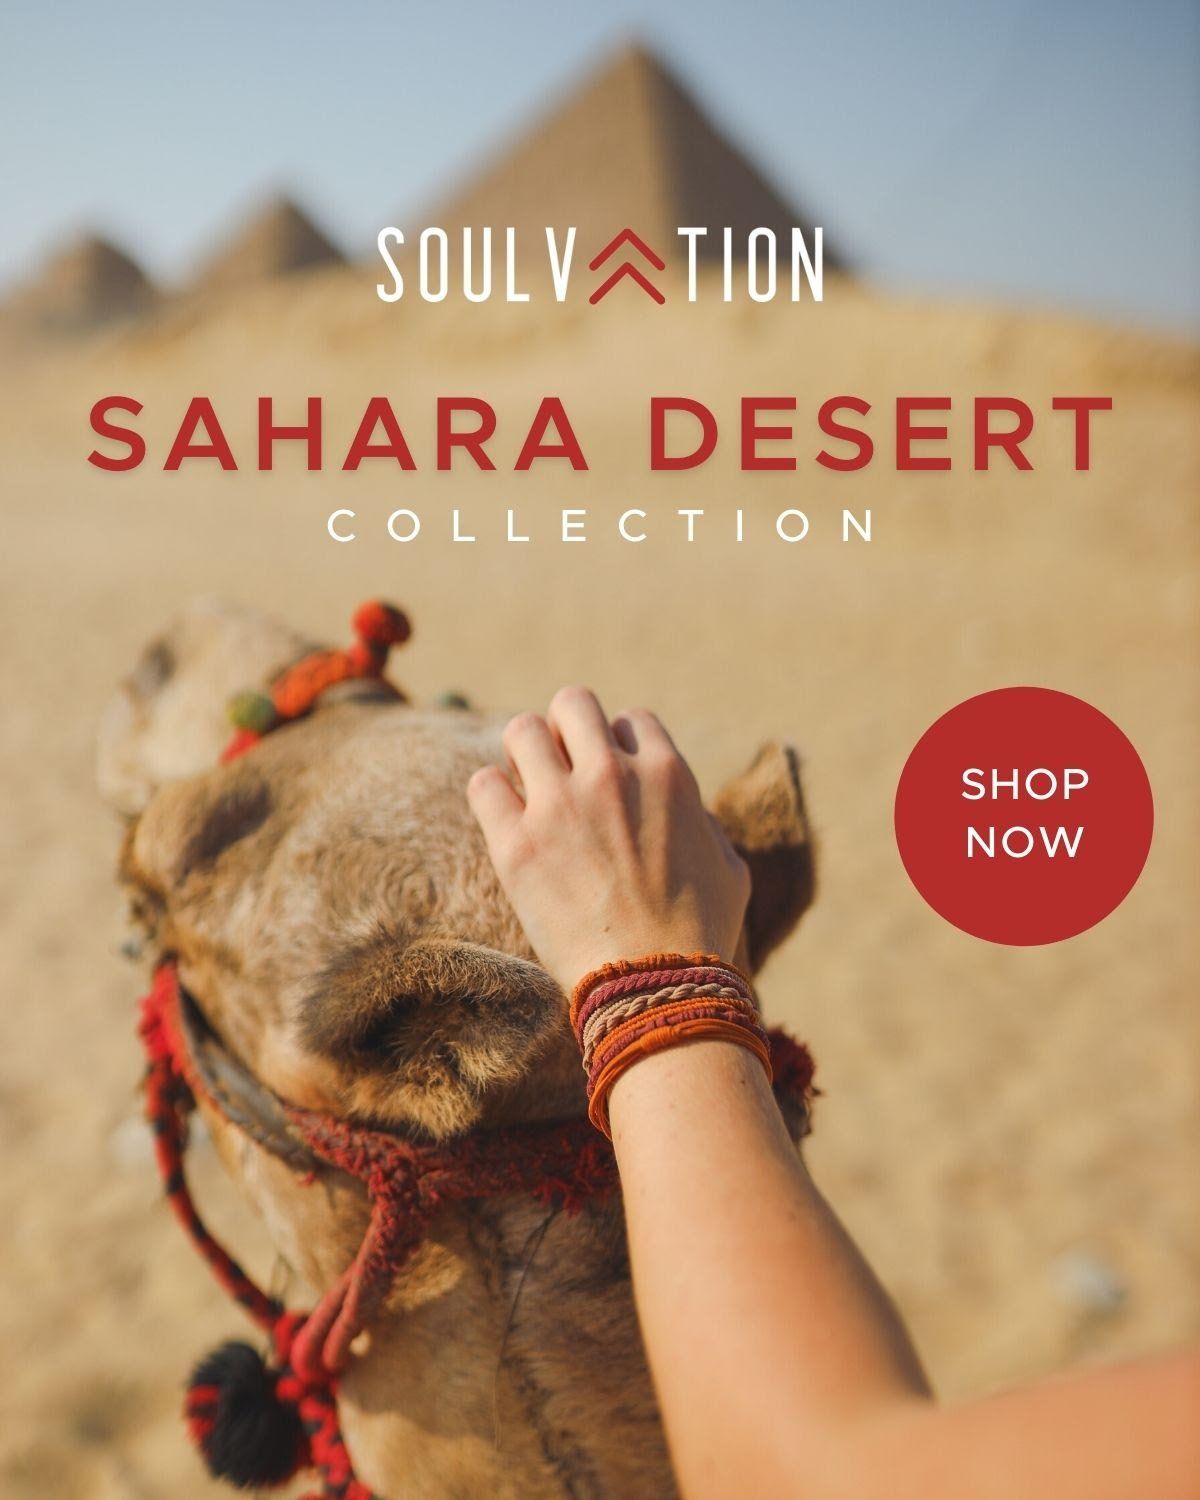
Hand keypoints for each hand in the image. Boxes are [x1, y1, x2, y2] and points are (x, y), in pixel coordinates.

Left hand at [467, 687, 750, 995]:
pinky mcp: (516, 844)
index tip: (614, 781)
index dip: (619, 747)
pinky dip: (492, 796)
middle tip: (563, 774)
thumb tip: (691, 813)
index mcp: (667, 775)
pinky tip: (506, 823)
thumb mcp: (730, 869)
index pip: (629, 720)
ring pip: (521, 730)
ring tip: (528, 791)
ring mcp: (560, 806)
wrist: (654, 988)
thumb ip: (707, 826)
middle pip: (572, 704)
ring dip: (523, 755)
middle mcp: (611, 776)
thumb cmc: (701, 936)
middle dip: (565, 732)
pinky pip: (483, 785)